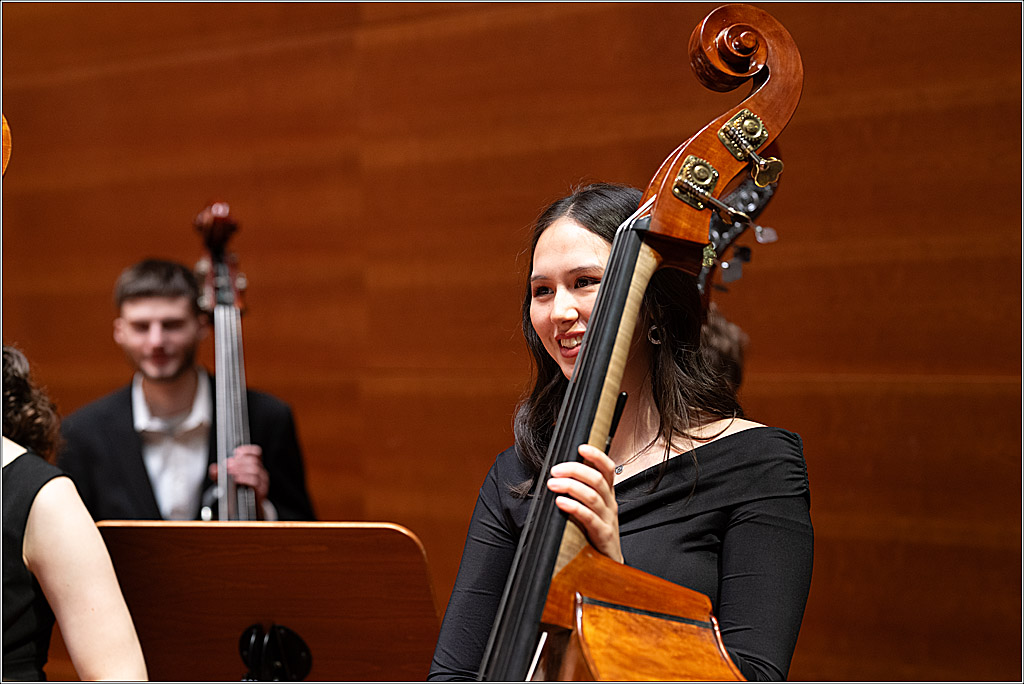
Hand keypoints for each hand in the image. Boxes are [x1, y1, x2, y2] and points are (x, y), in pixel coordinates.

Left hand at [208, 444, 269, 504]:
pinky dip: (244, 478)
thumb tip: (213, 468)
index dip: (247, 450)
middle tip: (227, 465)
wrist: (243, 506)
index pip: (256, 452)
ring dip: (240, 469)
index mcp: (255, 465)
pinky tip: (236, 479)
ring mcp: (262, 480)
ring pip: (255, 469)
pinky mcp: (262, 490)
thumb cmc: (237, 490)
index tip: (236, 453)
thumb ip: (219, 473)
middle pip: (253, 460)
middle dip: (238, 462)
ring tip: (230, 472)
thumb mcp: (226, 479)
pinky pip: (255, 481)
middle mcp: (260, 471)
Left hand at [547, 443, 622, 562]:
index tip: (581, 447)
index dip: (596, 456)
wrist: (609, 563)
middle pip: (597, 479)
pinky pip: (589, 518)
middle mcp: (610, 504)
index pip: (608, 469)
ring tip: (552, 484)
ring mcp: (608, 519)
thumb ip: (582, 491)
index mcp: (608, 494)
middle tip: (555, 470)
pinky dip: (574, 507)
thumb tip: (560, 474)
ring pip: (592, 496)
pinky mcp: (603, 535)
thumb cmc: (596, 532)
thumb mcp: (593, 508)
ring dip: (570, 486)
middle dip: (575, 470)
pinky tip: (561, 502)